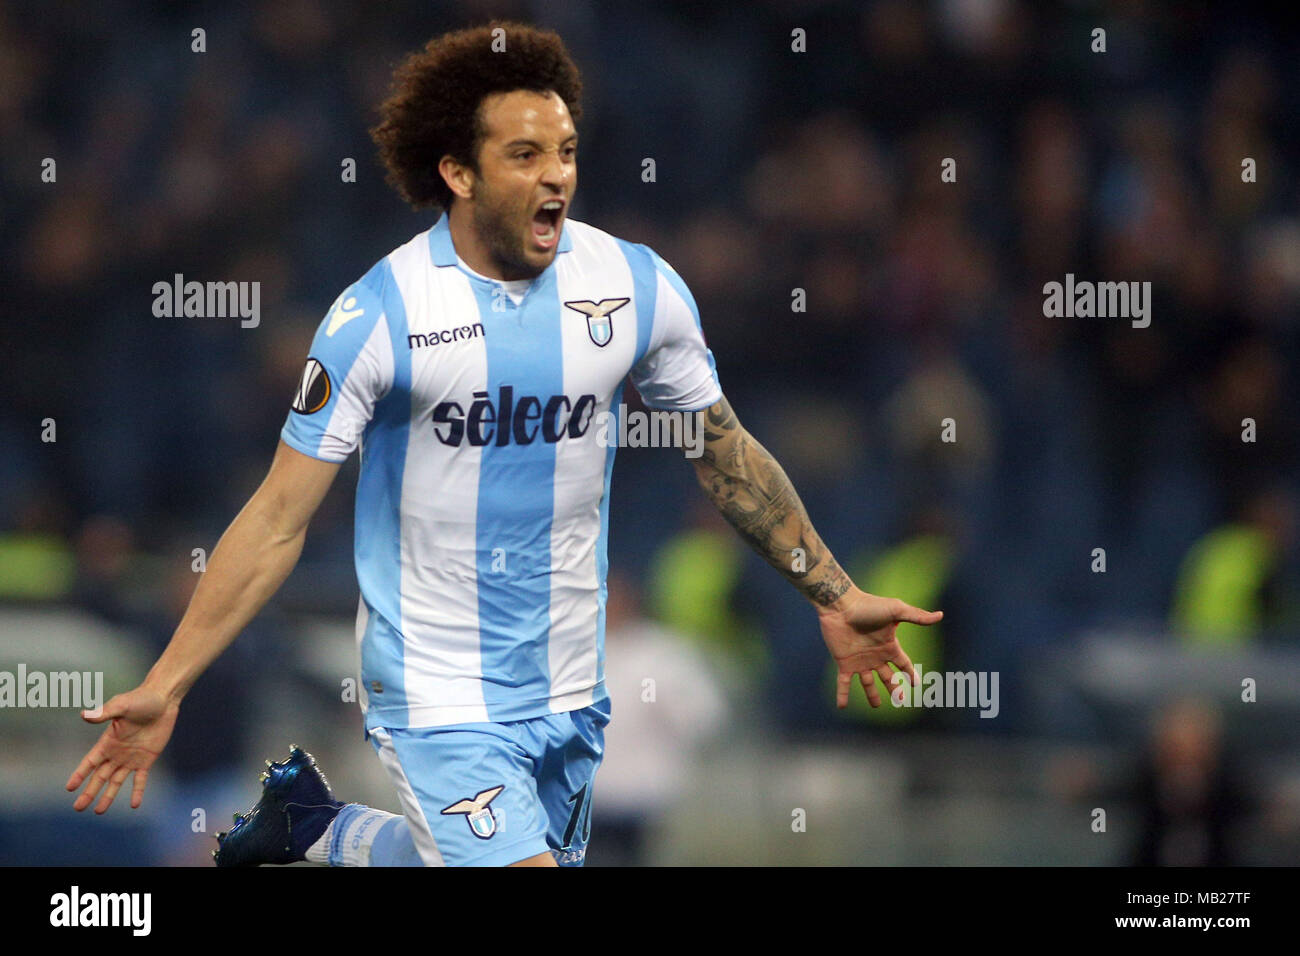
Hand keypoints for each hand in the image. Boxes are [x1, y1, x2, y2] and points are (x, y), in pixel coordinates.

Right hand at [66, 684, 178, 812]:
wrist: (163, 699)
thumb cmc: (141, 699)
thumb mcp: (121, 705)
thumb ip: (104, 713)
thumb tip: (84, 715)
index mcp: (107, 742)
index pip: (89, 762)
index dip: (79, 775)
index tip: (69, 788)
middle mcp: (117, 753)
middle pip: (99, 777)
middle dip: (89, 792)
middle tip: (78, 808)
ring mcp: (131, 758)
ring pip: (116, 782)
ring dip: (108, 796)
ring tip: (99, 811)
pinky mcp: (147, 759)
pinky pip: (140, 779)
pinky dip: (137, 792)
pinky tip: (134, 805)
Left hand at [818, 588, 942, 708]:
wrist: (841, 606)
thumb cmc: (868, 606)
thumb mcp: (896, 611)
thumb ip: (917, 616)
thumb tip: (940, 615)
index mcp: (889, 646)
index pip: (903, 663)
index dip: (911, 673)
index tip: (917, 684)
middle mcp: (875, 656)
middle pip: (888, 677)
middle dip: (894, 688)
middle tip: (900, 700)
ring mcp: (859, 661)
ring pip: (867, 683)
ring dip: (871, 695)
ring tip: (876, 706)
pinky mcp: (844, 663)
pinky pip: (844, 683)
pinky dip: (843, 695)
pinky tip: (842, 707)